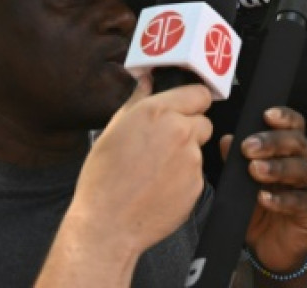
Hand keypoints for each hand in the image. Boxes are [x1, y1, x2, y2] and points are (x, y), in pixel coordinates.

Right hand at [72, 75, 213, 254]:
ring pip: (198, 149)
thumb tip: (148, 81)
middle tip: (164, 144)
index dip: (191, 102)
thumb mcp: (113, 129)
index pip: (199, 94)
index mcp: (158, 112)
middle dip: (189, 129)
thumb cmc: (103, 179)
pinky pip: (196, 174)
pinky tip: (161, 187)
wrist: (107, 224)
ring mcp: (192, 159)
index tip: (186, 108)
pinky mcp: (197, 184)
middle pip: (203, 121)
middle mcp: (180, 131)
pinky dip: (183, 178)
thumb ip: (137, 100)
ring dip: (185, 155)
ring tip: (156, 170)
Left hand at [224, 107, 306, 273]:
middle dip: (273, 142)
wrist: (269, 247)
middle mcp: (306, 164)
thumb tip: (227, 139)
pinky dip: (281, 199)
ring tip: (254, 170)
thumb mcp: (243, 183)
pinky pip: (300, 202)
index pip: (294, 127)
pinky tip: (264, 198)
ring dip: (277, 168)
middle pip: (298, 143)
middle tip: (248, 147)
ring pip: (301, 170)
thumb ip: (236, 161)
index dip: (284, 117)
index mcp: (292, 151)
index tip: (266, 115)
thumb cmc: (259, 208)